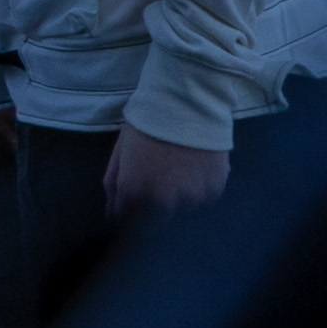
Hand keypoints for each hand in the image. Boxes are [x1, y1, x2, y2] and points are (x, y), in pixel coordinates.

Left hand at [102, 123, 232, 215]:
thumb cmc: (146, 125)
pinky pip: (204, 200)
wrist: (186, 104)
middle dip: (153, 210)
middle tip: (157, 184)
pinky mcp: (215, 191)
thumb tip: (112, 212)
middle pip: (156, 222)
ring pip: (183, 212)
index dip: (127, 215)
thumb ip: (113, 186)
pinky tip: (194, 171)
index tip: (130, 206)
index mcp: (134, 192)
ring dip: (178, 201)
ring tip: (177, 173)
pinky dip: (199, 191)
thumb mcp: (120, 153)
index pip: (126, 222)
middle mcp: (163, 202)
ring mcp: (192, 199)